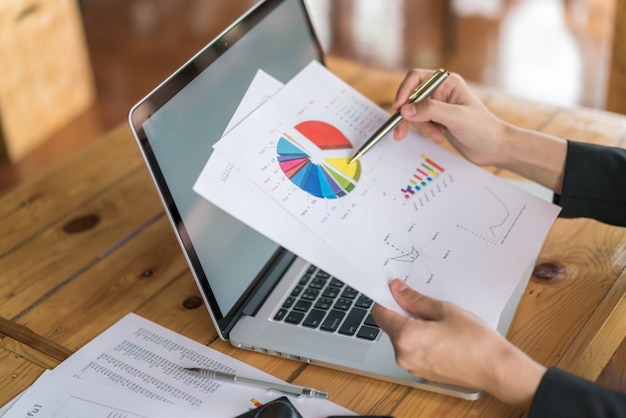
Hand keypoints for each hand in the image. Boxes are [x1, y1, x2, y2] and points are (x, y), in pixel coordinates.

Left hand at [371, 279, 545, 406]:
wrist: (496, 369)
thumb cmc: (475, 340)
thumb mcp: (444, 310)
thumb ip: (415, 300)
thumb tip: (397, 290)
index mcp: (405, 337)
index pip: (380, 313)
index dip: (386, 298)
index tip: (395, 289)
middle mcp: (403, 355)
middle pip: (390, 326)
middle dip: (401, 311)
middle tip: (422, 301)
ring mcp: (412, 366)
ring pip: (402, 338)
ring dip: (411, 325)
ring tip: (436, 318)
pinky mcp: (422, 372)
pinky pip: (413, 350)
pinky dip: (419, 338)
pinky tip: (439, 333)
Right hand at [391, 69, 567, 192]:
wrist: (494, 147)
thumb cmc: (483, 128)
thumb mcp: (456, 118)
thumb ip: (430, 111)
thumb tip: (405, 110)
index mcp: (447, 82)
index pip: (416, 78)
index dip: (404, 91)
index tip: (399, 108)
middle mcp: (440, 91)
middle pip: (411, 98)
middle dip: (409, 115)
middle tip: (401, 131)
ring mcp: (437, 107)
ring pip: (413, 113)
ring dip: (421, 127)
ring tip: (438, 135)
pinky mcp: (436, 120)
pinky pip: (419, 123)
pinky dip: (424, 132)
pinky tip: (438, 137)